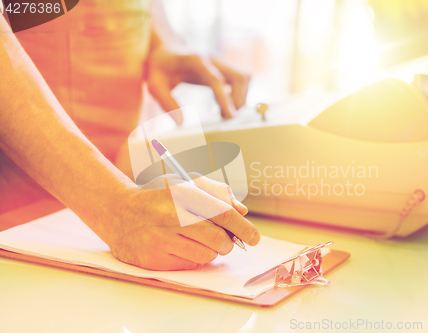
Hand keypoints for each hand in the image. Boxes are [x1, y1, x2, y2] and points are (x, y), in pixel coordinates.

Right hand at [106, 173, 258, 270]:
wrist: (117, 212)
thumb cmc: (157, 196)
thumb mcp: (184, 182)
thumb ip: (215, 191)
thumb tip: (241, 211)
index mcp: (181, 192)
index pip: (222, 214)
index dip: (243, 227)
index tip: (254, 237)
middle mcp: (170, 216)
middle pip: (218, 238)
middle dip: (228, 242)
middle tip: (226, 241)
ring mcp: (160, 240)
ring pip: (207, 255)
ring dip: (211, 251)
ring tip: (198, 240)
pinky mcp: (153, 259)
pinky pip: (190, 265)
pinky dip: (194, 258)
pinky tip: (181, 246)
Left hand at [146, 34, 249, 124]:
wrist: (165, 50)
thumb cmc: (160, 67)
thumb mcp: (155, 85)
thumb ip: (167, 103)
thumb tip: (181, 123)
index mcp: (196, 61)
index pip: (217, 80)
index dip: (225, 98)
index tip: (230, 116)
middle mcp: (213, 60)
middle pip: (240, 77)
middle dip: (239, 100)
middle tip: (227, 117)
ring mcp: (221, 63)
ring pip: (245, 78)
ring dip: (242, 97)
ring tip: (227, 112)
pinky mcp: (224, 69)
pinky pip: (241, 80)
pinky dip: (239, 94)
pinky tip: (226, 105)